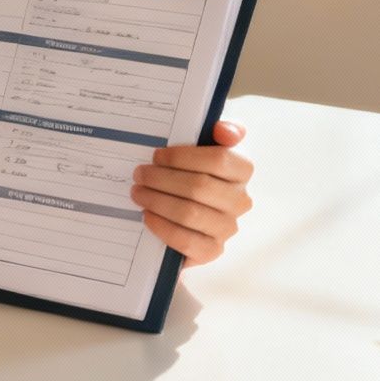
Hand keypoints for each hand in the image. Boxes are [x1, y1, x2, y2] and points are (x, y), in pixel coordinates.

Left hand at [131, 119, 254, 266]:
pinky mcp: (212, 250)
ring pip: (190, 213)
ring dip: (158, 201)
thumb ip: (220, 131)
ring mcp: (228, 227)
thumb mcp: (205, 145)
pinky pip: (186, 241)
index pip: (219, 159)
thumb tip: (223, 130)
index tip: (157, 155)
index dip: (183, 157)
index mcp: (242, 169)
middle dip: (162, 179)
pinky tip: (147, 216)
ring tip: (137, 193)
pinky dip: (163, 227)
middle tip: (139, 174)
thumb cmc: (193, 170)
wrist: (185, 210)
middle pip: (199, 187)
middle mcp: (240, 200)